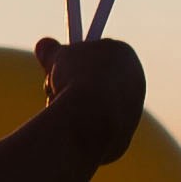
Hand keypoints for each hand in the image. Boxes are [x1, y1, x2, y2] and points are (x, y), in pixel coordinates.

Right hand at [37, 35, 146, 164]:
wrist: (90, 119)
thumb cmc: (76, 80)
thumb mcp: (57, 57)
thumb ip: (52, 50)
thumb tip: (44, 44)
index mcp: (125, 55)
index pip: (97, 53)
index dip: (74, 58)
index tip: (57, 62)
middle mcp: (135, 82)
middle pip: (97, 80)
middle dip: (73, 83)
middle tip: (54, 84)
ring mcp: (132, 111)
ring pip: (94, 106)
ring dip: (73, 105)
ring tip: (60, 107)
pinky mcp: (123, 137)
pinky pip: (95, 129)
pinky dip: (80, 128)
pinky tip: (71, 126)